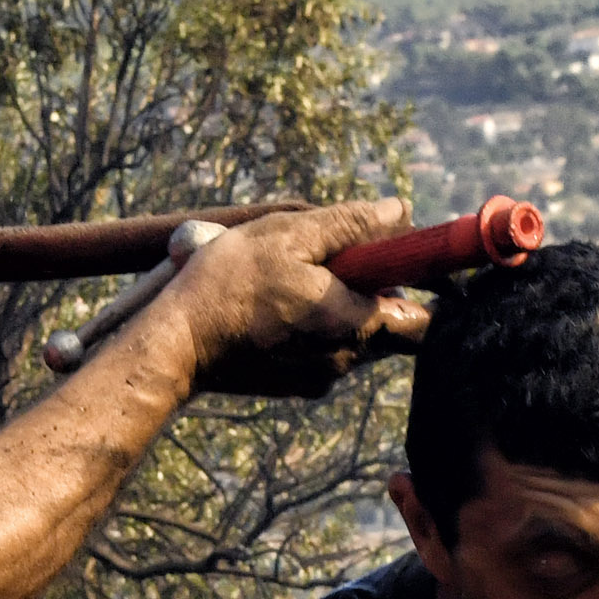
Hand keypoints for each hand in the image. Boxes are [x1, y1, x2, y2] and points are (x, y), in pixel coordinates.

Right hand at [157, 198, 426, 396]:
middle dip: (369, 290)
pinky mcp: (295, 385)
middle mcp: (346, 360)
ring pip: (353, 335)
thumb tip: (402, 213)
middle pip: (387, 325)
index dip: (417, 285)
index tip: (393, 260)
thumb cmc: (229, 285)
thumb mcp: (290, 235)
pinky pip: (322, 349)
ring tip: (290, 280)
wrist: (175, 344)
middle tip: (329, 260)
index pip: (423, 320)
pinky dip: (310, 325)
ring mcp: (320, 377)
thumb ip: (351, 225)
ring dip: (336, 305)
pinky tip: (271, 307)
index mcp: (356, 324)